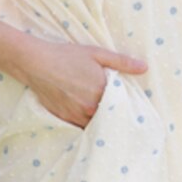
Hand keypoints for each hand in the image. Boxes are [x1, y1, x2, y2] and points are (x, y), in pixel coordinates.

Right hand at [15, 38, 148, 129]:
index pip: (122, 105)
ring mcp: (77, 115)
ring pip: (96, 125)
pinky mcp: (65, 119)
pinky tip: (90, 120)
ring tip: (106, 119)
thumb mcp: (97, 54)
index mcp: (102, 91)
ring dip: (101, 122)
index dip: (126, 106)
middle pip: (109, 117)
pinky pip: (81, 127)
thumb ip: (122, 62)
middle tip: (120, 115)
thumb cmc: (67, 56)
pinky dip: (87, 125)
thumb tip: (145, 68)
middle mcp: (90, 107)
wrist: (37, 63)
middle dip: (114, 115)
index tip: (133, 108)